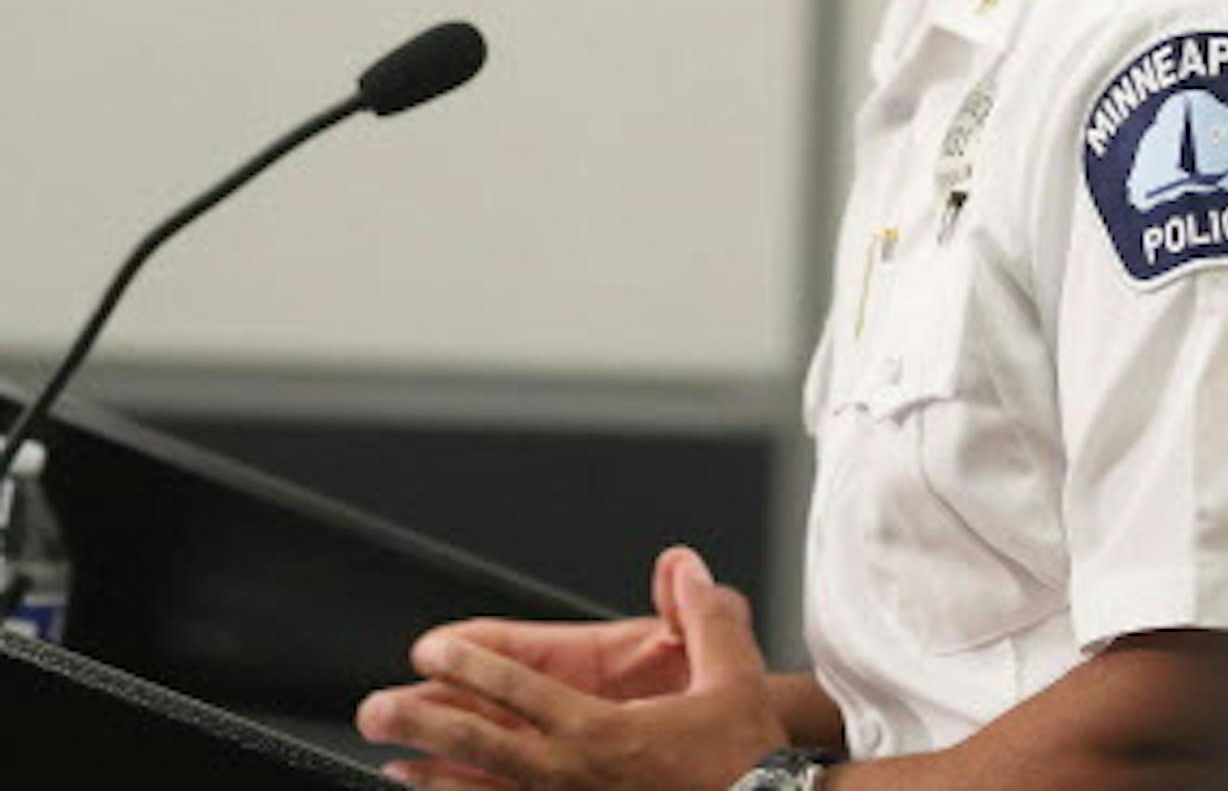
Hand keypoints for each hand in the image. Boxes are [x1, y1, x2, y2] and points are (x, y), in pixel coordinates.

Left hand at [356, 546, 786, 788]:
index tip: (430, 649)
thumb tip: (684, 564)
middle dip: (424, 723)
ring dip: (433, 779)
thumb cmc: (746, 760)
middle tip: (375, 709)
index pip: (522, 693)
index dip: (472, 667)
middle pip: (481, 748)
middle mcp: (573, 779)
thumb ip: (705, 617)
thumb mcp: (733, 678)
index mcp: (604, 734)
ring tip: (390, 764)